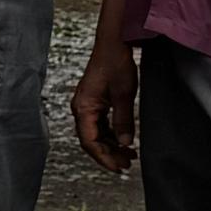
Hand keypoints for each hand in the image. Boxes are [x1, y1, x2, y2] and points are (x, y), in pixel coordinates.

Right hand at [73, 34, 139, 172]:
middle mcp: (81, 108)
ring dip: (111, 145)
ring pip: (96, 133)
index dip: (104, 157)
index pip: (89, 141)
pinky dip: (111, 134)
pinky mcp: (94, 101)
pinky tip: (124, 139)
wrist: (113, 42)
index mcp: (83, 107)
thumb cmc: (115, 62)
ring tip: (129, 154)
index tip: (118, 167)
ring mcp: (87, 105)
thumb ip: (123, 121)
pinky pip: (100, 124)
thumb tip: (126, 143)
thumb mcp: (124, 94)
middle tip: (127, 164)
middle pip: (91, 140)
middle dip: (108, 154)